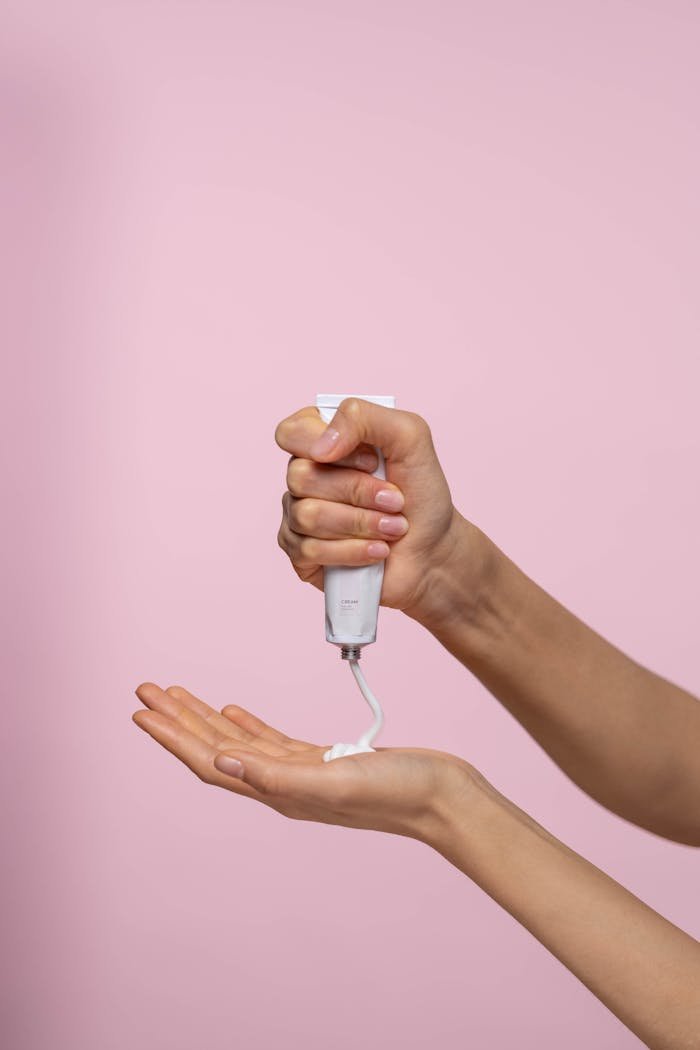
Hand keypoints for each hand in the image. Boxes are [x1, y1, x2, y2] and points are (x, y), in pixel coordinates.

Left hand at [132, 682, 473, 840]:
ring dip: (206, 717)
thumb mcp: (335, 782)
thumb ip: (277, 776)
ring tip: (178, 695)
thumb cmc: (397, 792)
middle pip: (216, 748)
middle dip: (179, 719)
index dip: (174, 737)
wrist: (442, 797)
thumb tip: (221, 764)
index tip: (141, 711)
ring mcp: (300, 774)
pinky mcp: (321, 761)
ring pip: (239, 741)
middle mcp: (281, 784)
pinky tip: (233, 712)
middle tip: (146, 689)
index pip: (211, 762)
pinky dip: (247, 723)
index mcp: (278, 791)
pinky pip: (270, 741)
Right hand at [275, 398, 473, 622]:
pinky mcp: (301, 555)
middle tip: (394, 500)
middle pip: (300, 476)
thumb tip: (321, 448)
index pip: (291, 432)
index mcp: (321, 441)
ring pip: (307, 515)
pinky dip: (353, 551)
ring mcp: (297, 517)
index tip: (372, 461)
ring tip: (392, 528)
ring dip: (362, 523)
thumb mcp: (408, 436)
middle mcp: (303, 477)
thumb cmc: (420, 492)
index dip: (328, 447)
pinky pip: (310, 551)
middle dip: (358, 491)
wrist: (434, 547)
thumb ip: (363, 417)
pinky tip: (377, 551)